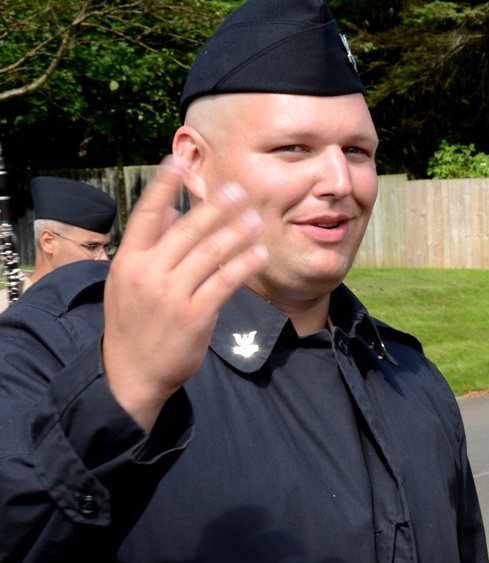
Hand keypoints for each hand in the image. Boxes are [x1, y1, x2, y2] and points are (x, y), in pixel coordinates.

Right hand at [102, 156, 268, 432]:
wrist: (132, 373)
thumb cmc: (134, 325)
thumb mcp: (127, 284)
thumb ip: (149, 248)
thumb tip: (169, 212)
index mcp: (128, 261)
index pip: (146, 215)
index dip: (163, 187)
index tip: (178, 161)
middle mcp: (148, 273)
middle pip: (187, 230)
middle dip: (217, 207)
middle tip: (240, 190)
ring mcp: (171, 295)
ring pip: (210, 253)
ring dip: (237, 232)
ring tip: (256, 219)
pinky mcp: (195, 316)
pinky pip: (225, 282)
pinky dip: (244, 264)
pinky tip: (260, 254)